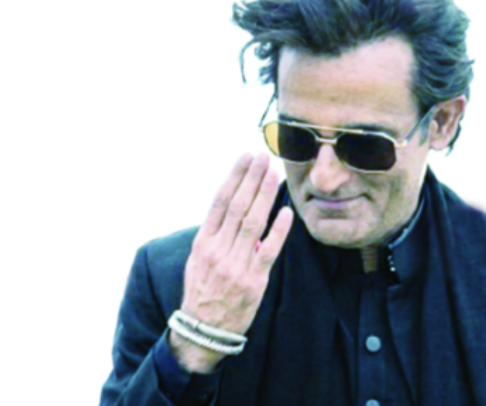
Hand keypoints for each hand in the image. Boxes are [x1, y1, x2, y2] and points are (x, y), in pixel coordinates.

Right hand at [168, 153, 292, 371]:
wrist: (204, 329)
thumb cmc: (202, 290)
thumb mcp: (198, 259)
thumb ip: (215, 235)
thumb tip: (234, 210)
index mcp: (204, 241)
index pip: (220, 201)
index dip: (234, 176)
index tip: (245, 157)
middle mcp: (218, 249)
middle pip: (237, 206)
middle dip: (251, 178)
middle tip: (263, 156)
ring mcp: (236, 265)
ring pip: (252, 222)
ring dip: (264, 195)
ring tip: (274, 173)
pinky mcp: (253, 281)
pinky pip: (268, 251)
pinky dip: (278, 231)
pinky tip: (286, 212)